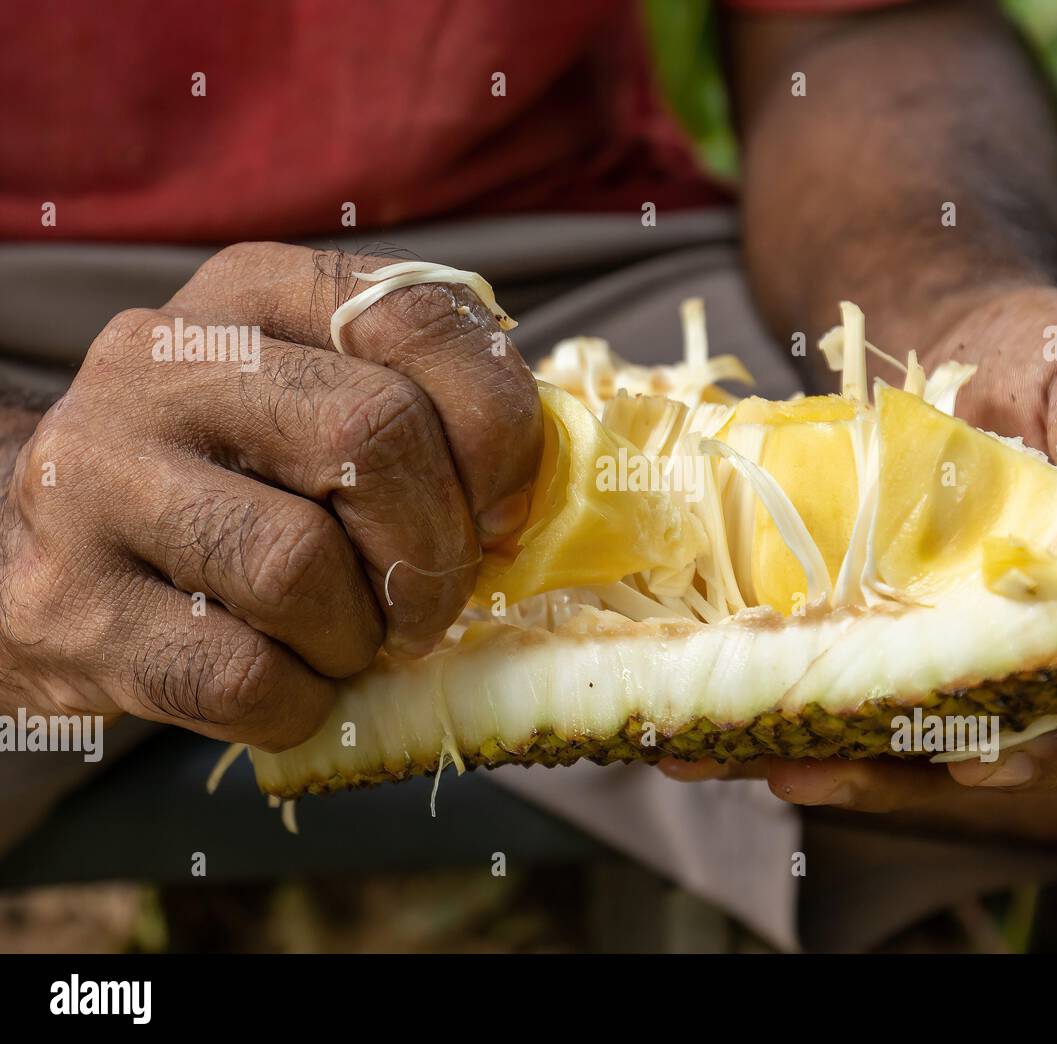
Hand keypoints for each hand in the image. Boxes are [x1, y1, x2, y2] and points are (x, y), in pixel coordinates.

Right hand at [0, 243, 540, 749]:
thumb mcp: (313, 402)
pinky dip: (299, 703)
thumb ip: (424, 413)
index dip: (501, 432)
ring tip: (344, 639)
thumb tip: (536, 496)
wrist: (26, 545)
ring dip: (360, 636)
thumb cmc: (224, 479)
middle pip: (372, 437)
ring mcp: (97, 478)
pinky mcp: (65, 603)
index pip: (424, 318)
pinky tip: (285, 682)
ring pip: (300, 566)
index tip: (504, 509)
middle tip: (431, 599)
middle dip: (437, 549)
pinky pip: (239, 678)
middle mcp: (164, 360)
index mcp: (255, 291)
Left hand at [661, 285, 1056, 807]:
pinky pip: (826, 691)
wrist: (949, 348)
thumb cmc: (1037, 356)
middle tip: (804, 771)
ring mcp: (949, 660)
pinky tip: (689, 718)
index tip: (987, 762)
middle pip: (984, 748)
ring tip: (714, 756)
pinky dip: (762, 709)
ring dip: (802, 755)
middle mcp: (1037, 657)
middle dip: (890, 775)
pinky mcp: (874, 643)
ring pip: (889, 741)